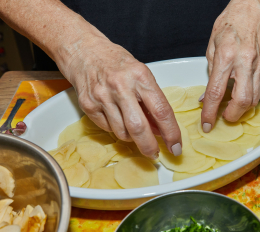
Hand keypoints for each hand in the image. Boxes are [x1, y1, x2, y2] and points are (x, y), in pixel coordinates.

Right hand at [57, 33, 181, 158]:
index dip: (171, 132)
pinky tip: (118, 120)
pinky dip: (117, 130)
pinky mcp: (88, 105)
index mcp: (140, 76)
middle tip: (155, 153)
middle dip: (149, 146)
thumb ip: (151, 101)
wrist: (83, 51)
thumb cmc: (116, 62)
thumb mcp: (141, 74)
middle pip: (139, 127)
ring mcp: (102, 96)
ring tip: (134, 131)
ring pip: (122, 132)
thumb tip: (160, 129)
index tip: (176, 146)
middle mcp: (121, 87)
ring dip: (133, 138)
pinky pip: (108, 129)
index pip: (161, 110)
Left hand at [201, 0, 259, 131]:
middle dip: (232, 115)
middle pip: (242, 101)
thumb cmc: (230, 24)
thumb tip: (206, 97)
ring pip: (254, 99)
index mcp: (226, 56)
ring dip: (242, 109)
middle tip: (223, 117)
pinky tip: (242, 97)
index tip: (207, 124)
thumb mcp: (212, 47)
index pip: (216, 92)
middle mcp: (245, 62)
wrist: (254, 10)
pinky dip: (251, 99)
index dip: (210, 112)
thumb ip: (210, 74)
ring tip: (231, 108)